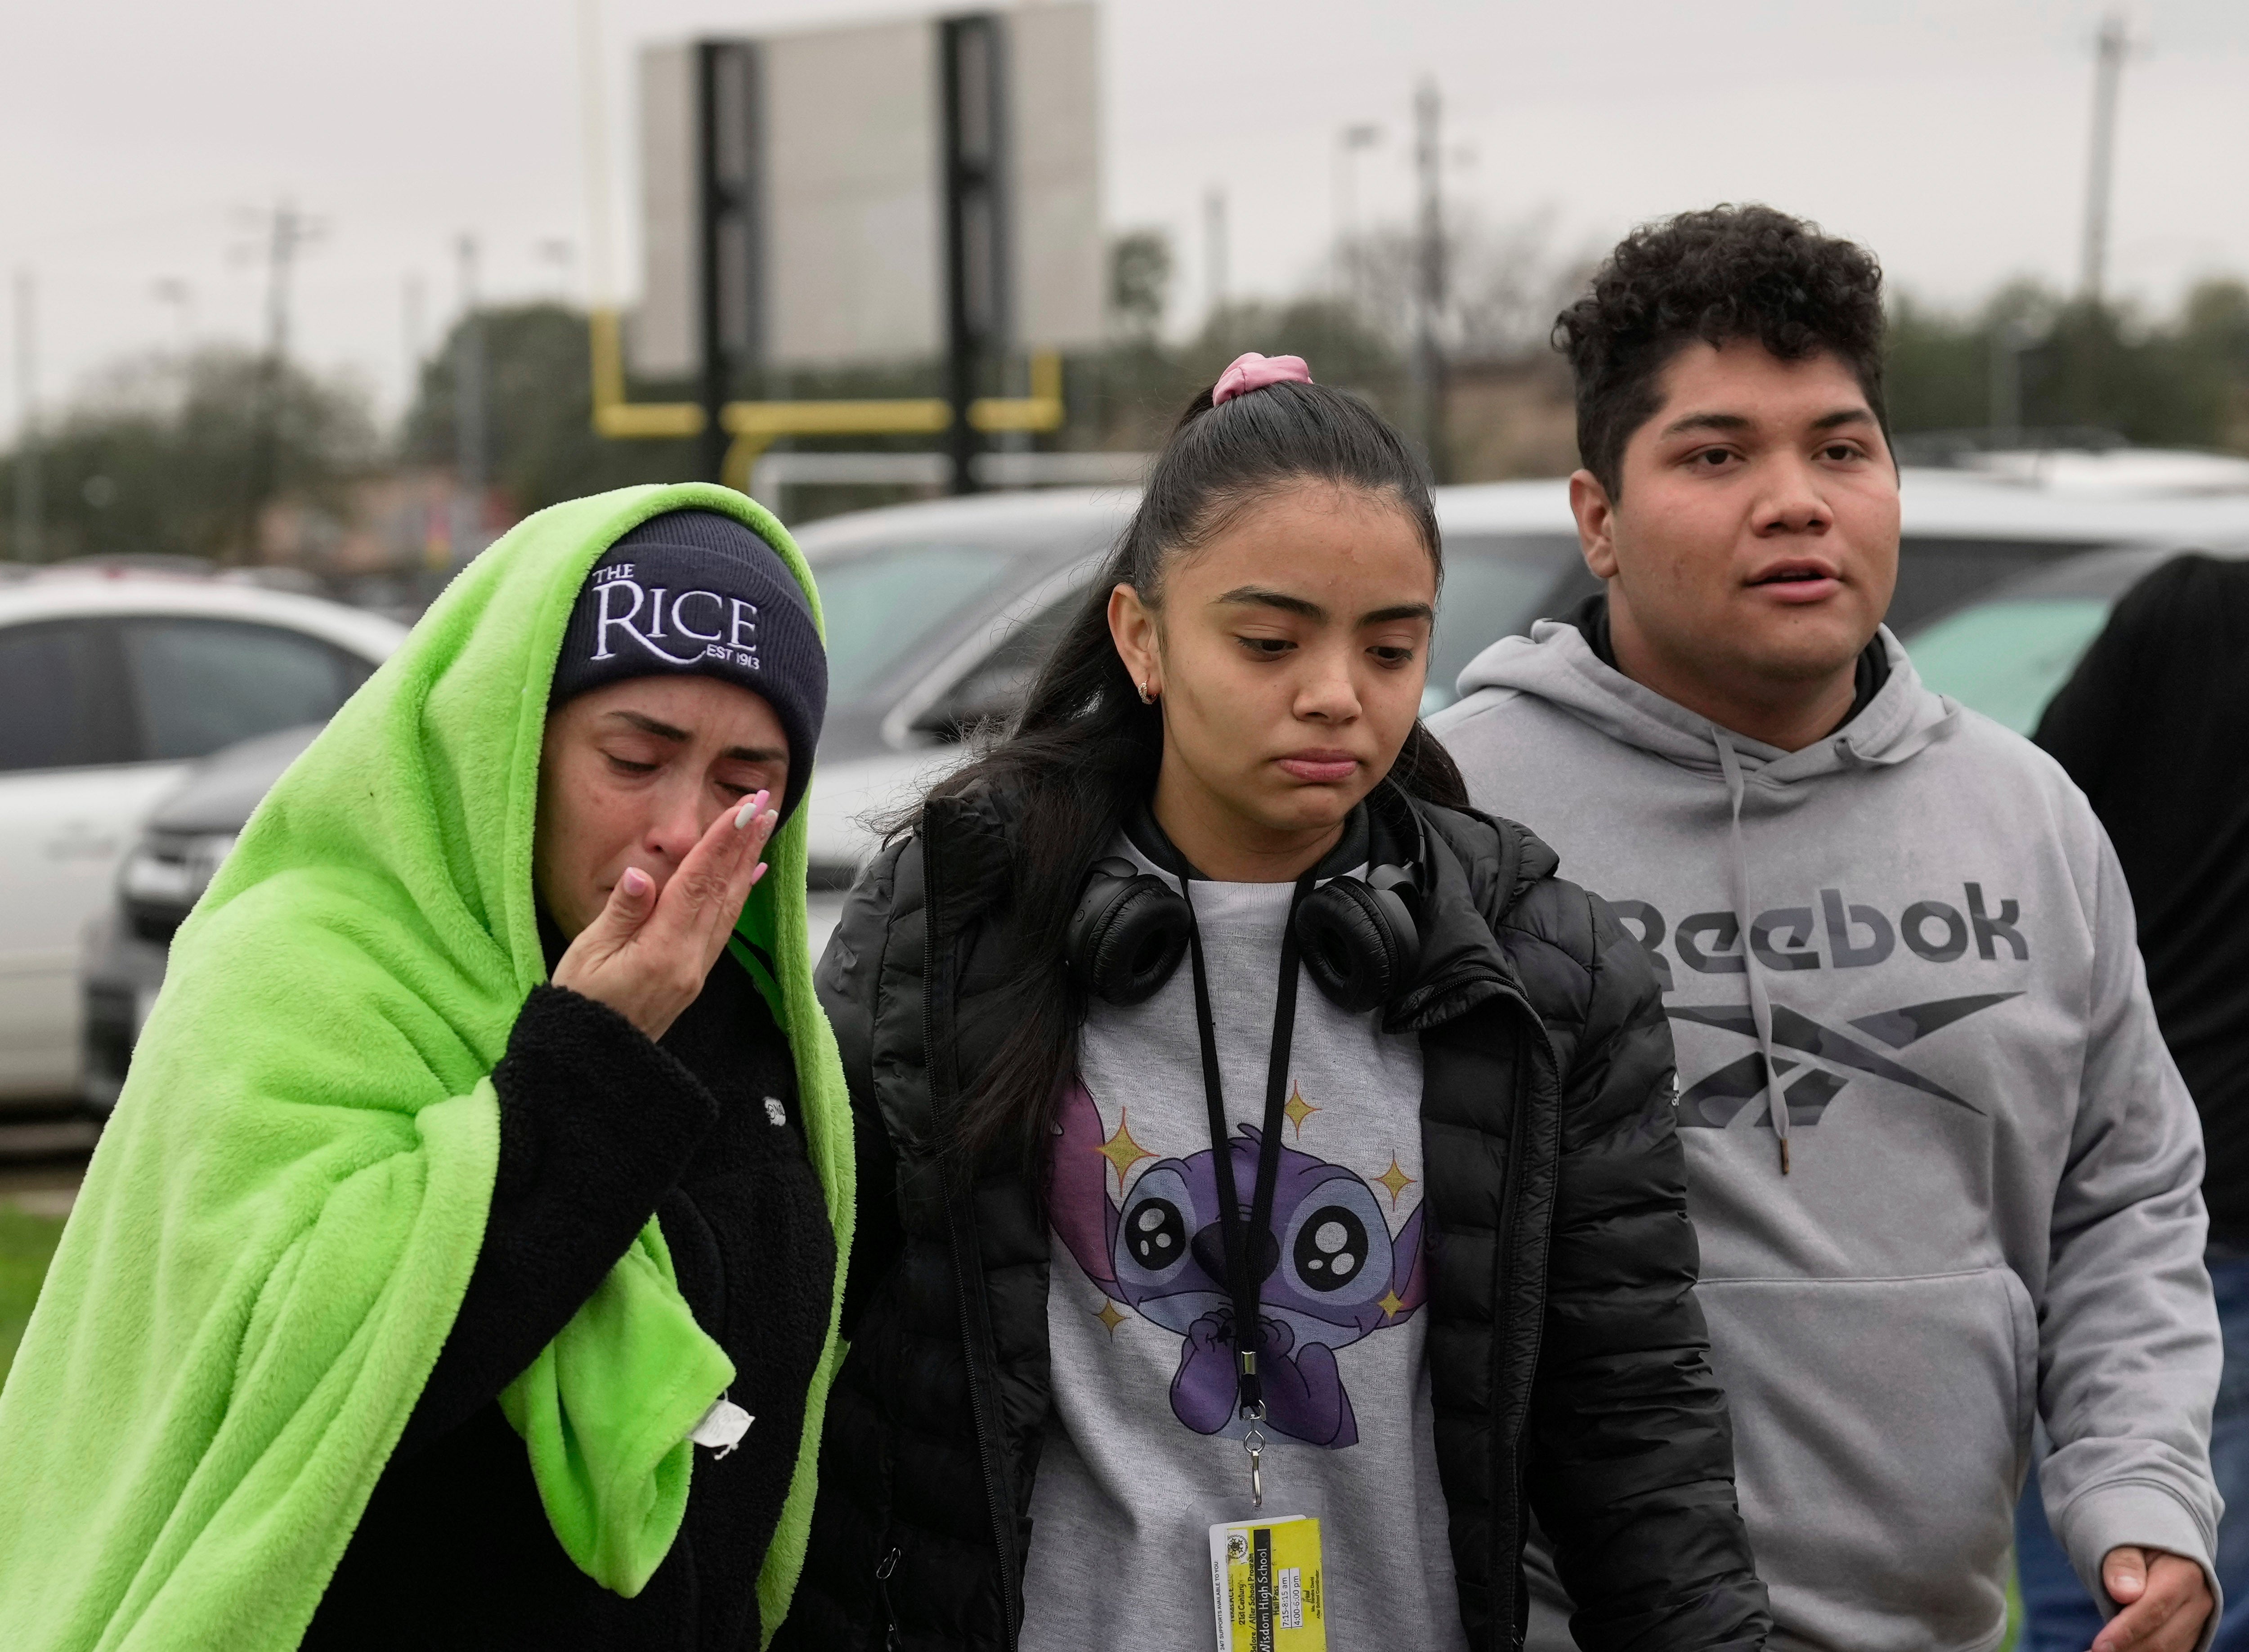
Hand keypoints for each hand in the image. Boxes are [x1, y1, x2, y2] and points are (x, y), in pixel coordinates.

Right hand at [551, 790, 777, 1041]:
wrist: (591, 1060)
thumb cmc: (580, 1005)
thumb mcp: (587, 955)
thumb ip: (620, 913)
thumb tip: (643, 874)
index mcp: (663, 951)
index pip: (697, 885)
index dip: (720, 844)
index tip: (742, 810)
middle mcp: (691, 960)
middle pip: (722, 891)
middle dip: (743, 844)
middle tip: (764, 804)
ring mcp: (697, 969)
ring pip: (729, 906)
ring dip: (746, 863)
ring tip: (762, 828)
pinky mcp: (695, 975)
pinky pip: (724, 927)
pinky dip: (739, 896)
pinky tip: (751, 876)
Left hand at [2093, 1546, 2213, 1651]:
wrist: (2161, 1543)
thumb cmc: (2135, 1539)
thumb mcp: (2125, 1538)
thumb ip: (2123, 1563)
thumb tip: (2124, 1593)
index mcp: (2185, 1572)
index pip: (2154, 1609)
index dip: (2126, 1630)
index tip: (2100, 1646)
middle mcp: (2199, 1600)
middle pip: (2162, 1638)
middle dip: (2127, 1649)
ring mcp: (2199, 1619)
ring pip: (2169, 1650)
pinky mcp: (2193, 1632)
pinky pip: (2172, 1651)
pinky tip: (2119, 1651)